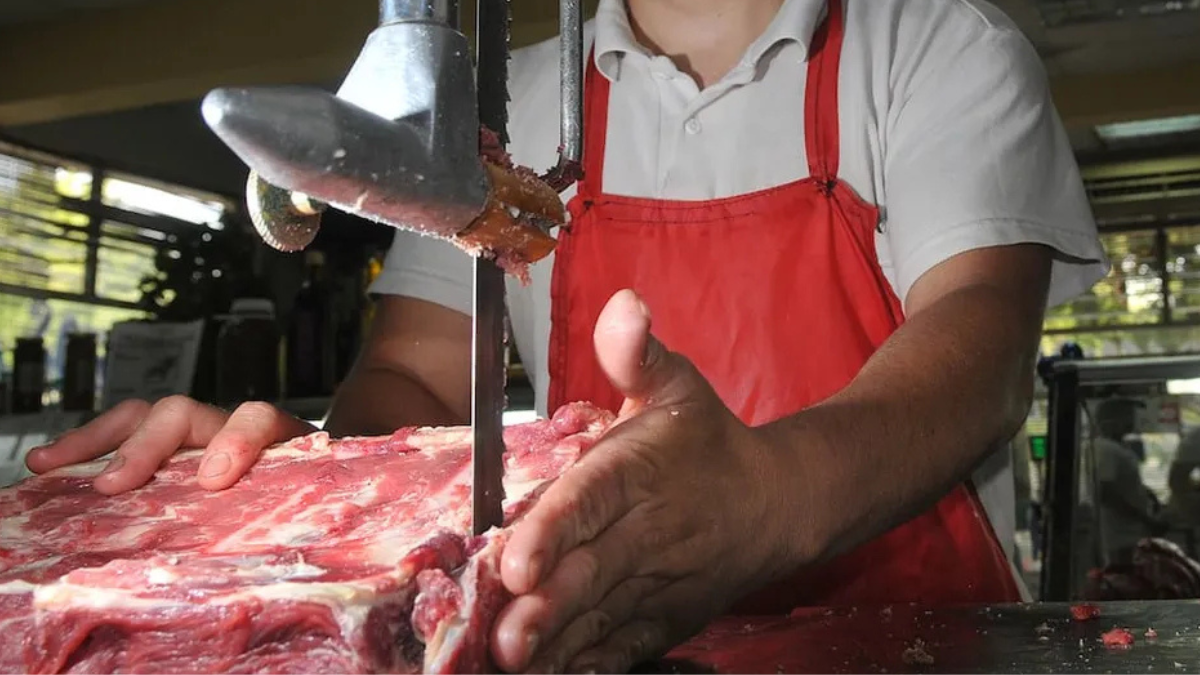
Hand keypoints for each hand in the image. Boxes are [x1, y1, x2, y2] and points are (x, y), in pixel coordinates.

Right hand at [25, 397, 314, 493]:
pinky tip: (50, 471)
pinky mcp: (170, 456)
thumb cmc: (316, 498)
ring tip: (49, 464)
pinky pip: (124, 442)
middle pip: (184, 413)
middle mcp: (230, 431)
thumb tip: (290, 567)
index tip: (213, 478)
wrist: (332, 480)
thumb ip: (308, 521)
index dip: (237, 441)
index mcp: (277, 440)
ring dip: (95, 441)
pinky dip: (86, 453)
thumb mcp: (319, 506)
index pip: (257, 419)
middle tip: (113, 483)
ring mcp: (196, 439)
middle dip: (146, 444)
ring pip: (144, 420)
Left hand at [490, 290, 798, 672]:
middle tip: (507, 637)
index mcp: (640, 471)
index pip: (593, 500)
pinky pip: (627, 645)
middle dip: (549, 607)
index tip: (518, 560)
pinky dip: (594, 665)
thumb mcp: (677, 386)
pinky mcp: (666, 618)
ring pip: (604, 618)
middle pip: (594, 572)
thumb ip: (636, 354)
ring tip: (517, 666)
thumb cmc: (709, 442)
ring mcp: (659, 583)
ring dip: (561, 645)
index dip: (554, 531)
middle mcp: (648, 532)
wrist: (780, 502)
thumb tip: (624, 305)